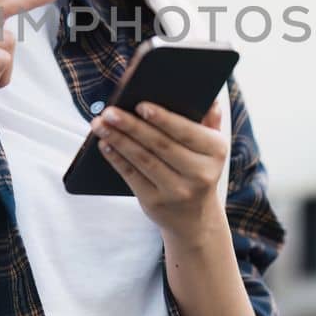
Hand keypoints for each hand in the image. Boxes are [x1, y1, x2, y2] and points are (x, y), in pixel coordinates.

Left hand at [89, 97, 228, 237]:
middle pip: (160, 145)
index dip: (163, 118)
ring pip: (143, 159)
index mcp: (215, 152)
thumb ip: (210, 120)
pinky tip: (104, 144)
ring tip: (99, 124)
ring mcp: (177, 191)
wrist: (194, 218)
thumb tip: (211, 97)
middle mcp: (199, 174)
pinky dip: (116, 159)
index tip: (140, 105)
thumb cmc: (198, 169)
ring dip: (118, 139)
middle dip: (131, 126)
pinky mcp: (155, 203)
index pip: (186, 132)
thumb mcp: (211, 147)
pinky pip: (132, 176)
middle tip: (110, 111)